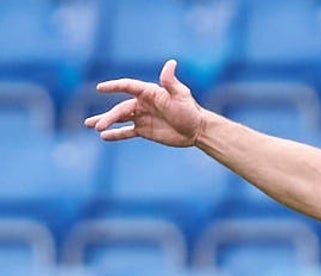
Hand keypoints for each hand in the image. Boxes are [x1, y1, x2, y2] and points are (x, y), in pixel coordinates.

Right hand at [84, 59, 204, 146]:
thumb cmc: (190, 110)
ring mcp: (142, 117)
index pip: (127, 86)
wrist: (197, 130)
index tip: (100, 88)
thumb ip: (170, 81)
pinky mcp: (144, 131)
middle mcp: (142, 104)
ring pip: (120, 119)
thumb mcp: (180, 95)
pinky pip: (127, 132)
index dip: (114, 86)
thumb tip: (171, 62)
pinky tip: (104, 137)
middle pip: (121, 108)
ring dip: (106, 122)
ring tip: (91, 125)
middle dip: (108, 116)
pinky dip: (116, 134)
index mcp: (149, 93)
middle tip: (96, 124)